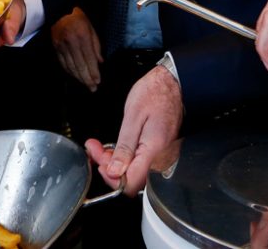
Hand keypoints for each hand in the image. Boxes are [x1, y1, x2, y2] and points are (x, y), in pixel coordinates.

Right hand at [51, 8, 102, 90]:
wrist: (59, 11)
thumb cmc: (78, 18)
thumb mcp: (91, 28)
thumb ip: (96, 45)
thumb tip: (99, 62)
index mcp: (83, 36)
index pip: (89, 59)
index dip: (94, 72)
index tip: (98, 81)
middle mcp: (71, 42)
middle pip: (80, 65)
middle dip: (87, 79)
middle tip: (92, 88)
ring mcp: (62, 45)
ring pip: (71, 66)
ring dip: (79, 78)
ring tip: (85, 84)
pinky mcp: (56, 47)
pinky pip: (63, 63)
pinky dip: (70, 72)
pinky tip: (75, 76)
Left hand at [84, 64, 182, 195]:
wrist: (173, 83)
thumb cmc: (155, 93)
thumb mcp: (133, 116)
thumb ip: (124, 147)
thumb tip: (114, 171)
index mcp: (153, 148)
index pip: (131, 183)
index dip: (111, 178)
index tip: (99, 162)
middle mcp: (162, 157)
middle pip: (132, 178)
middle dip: (109, 165)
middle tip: (95, 147)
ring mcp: (164, 156)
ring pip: (136, 171)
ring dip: (116, 161)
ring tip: (102, 146)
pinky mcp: (162, 152)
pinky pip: (142, 162)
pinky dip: (127, 157)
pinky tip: (117, 147)